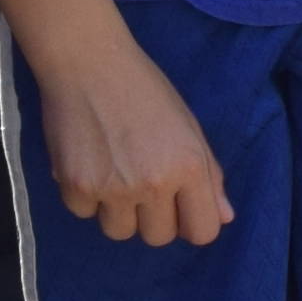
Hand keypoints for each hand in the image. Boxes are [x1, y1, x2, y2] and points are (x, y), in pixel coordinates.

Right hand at [29, 39, 230, 246]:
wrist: (88, 62)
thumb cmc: (144, 89)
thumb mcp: (188, 126)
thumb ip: (209, 175)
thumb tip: (225, 218)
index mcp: (189, 166)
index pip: (202, 232)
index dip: (191, 221)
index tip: (179, 205)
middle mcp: (154, 183)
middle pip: (158, 238)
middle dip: (153, 217)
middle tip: (141, 180)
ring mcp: (113, 188)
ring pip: (120, 232)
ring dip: (117, 211)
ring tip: (114, 172)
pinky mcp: (76, 186)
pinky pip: (84, 213)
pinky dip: (85, 194)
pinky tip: (88, 161)